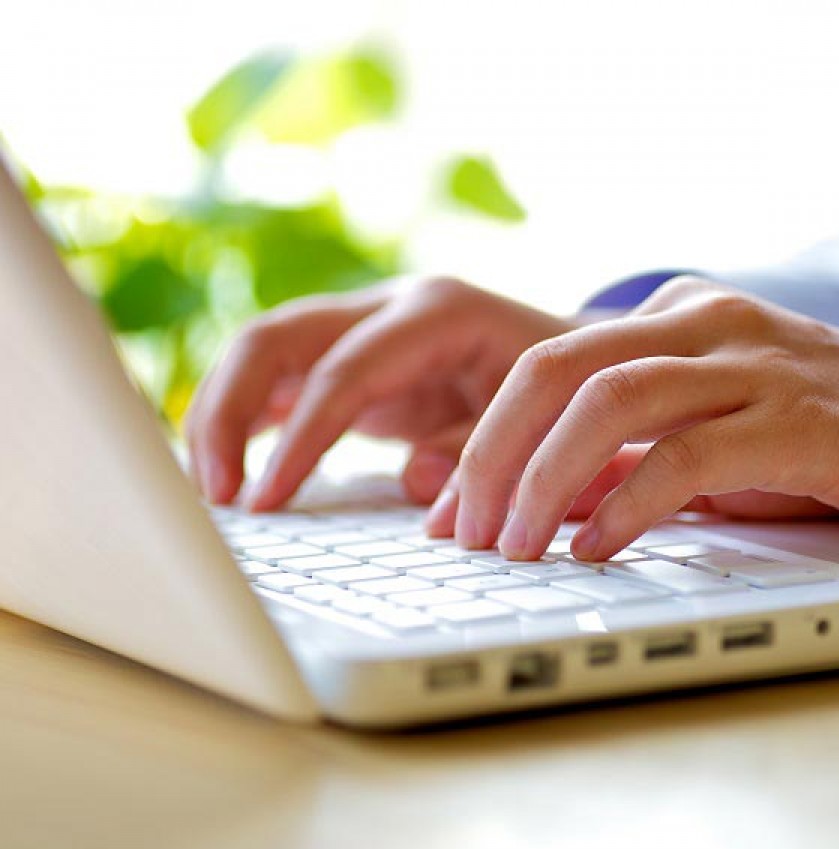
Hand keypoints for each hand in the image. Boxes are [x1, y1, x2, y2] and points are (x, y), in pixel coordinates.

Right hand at [186, 276, 571, 508]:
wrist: (577, 356)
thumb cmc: (563, 390)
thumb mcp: (540, 421)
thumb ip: (482, 452)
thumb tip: (416, 485)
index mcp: (437, 312)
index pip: (344, 373)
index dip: (299, 439)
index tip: (265, 501)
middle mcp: (390, 307)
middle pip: (276, 339)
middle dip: (228, 413)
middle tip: (215, 495)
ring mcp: (364, 327)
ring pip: (262, 353)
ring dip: (222, 416)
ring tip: (210, 491)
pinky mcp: (352, 358)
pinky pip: (280, 379)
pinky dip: (246, 420)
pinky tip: (226, 468)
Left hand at [429, 276, 838, 558]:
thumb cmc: (818, 438)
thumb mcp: (705, 436)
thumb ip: (622, 458)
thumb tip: (530, 504)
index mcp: (674, 316)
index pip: (547, 362)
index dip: (481, 436)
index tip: (446, 511)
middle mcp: (704, 322)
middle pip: (558, 367)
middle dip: (492, 451)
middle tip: (460, 530)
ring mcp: (752, 364)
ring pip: (612, 399)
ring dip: (544, 478)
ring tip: (512, 546)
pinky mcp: (796, 419)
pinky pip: (688, 453)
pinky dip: (627, 502)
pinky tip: (594, 549)